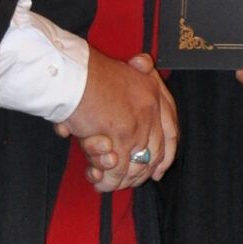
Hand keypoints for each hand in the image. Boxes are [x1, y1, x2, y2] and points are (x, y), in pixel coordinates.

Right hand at [60, 50, 178, 191]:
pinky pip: (119, 166)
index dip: (167, 153)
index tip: (160, 170)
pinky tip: (97, 178)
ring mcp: (139, 123)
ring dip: (121, 178)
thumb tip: (144, 61)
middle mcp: (151, 108)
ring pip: (137, 163)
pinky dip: (107, 177)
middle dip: (142, 172)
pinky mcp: (122, 135)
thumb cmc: (87, 71)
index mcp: (153, 91)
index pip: (170, 129)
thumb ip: (137, 68)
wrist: (72, 73)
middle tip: (129, 182)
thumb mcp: (122, 65)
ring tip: (107, 182)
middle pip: (156, 151)